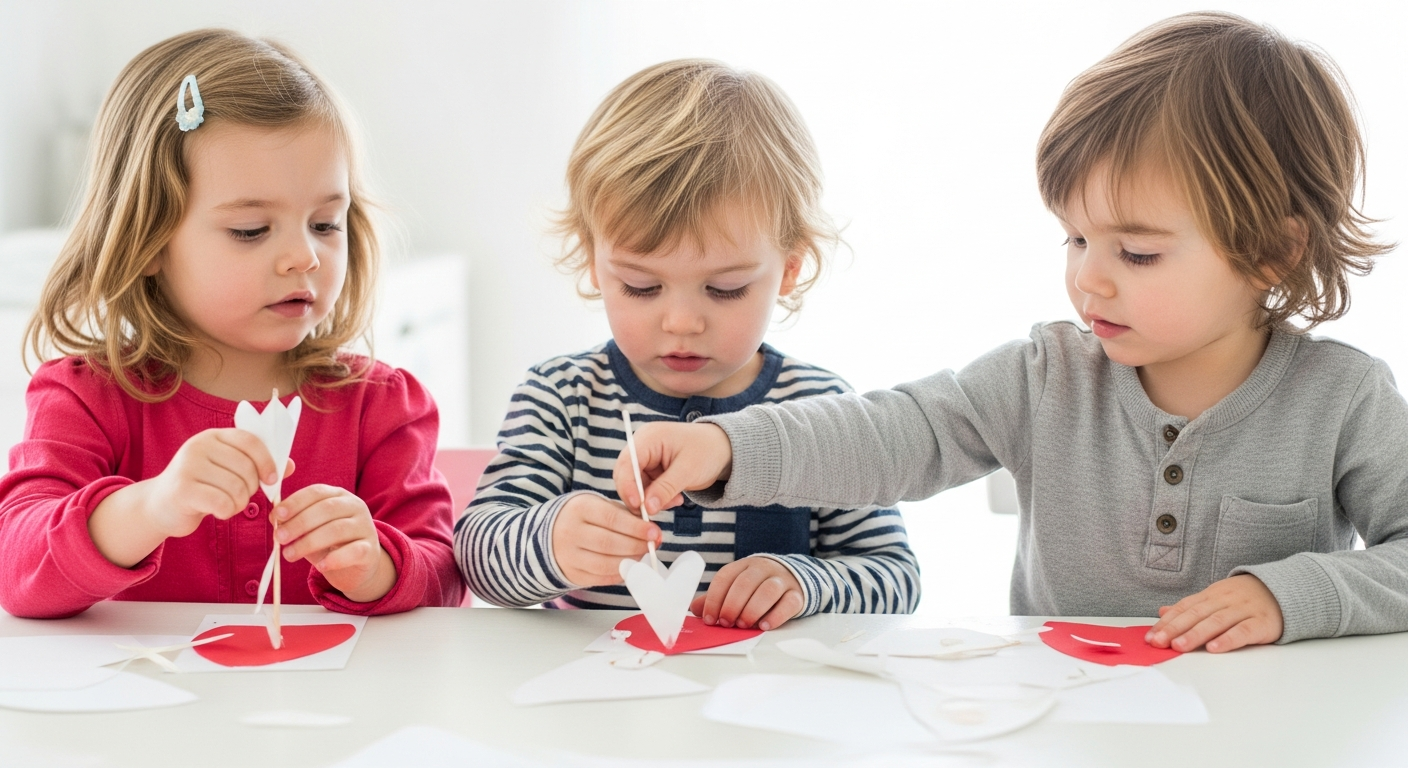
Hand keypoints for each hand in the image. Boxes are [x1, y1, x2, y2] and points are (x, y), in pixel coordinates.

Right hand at [143, 428, 287, 537]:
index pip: (250, 441)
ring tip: (228, 504)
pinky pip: (223, 502)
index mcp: (213, 436)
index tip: (272, 479)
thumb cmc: (202, 487)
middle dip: (251, 488)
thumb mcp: (228, 470)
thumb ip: (257, 465)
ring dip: (239, 503)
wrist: (159, 506)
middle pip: (246, 468)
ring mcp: (187, 466)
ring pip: (236, 487)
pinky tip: (218, 511)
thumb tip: (290, 465)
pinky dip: (227, 511)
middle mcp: (198, 446)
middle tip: (242, 496)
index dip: (267, 460)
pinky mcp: (182, 489)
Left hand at [273, 485, 394, 602]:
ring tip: (289, 555)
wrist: (357, 566)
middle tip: (279, 538)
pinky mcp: (371, 550)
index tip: (277, 515)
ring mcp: (365, 527)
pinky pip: (353, 552)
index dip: (295, 502)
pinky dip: (335, 559)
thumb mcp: (311, 529)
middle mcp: (355, 507)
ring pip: (337, 530)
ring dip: (309, 542)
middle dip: (299, 523)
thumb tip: (275, 518)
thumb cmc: (330, 544)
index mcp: (339, 496)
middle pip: (326, 509)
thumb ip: (295, 521)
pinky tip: (321, 566)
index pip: (317, 492)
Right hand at [551, 493, 659, 586]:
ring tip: (643, 556)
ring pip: (605, 564)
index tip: (654, 532)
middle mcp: (570, 532)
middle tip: (652, 545)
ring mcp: (568, 555)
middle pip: (609, 543)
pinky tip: (630, 566)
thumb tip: (651, 531)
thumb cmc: (584, 518)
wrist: (551, 534)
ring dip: (630, 562)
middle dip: (636, 546)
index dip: (636, 528)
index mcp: (579, 508)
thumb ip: (625, 515)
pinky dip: (620, 574)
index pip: (612, 519)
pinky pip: (601, 578)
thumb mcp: (598, 505)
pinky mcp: (572, 573)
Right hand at [614, 422, 732, 515]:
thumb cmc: (708, 451)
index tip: (637, 505)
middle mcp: (642, 446)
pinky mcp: (651, 471)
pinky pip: (645, 490)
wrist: (723, 449)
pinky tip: (675, 498)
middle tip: (653, 512)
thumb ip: (665, 488)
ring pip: (635, 486)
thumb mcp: (688, 470)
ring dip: (651, 500)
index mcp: (648, 438)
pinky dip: (657, 498)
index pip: (627, 463)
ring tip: (675, 500)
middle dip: (639, 496)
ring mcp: (646, 459)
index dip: (628, 485)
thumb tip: (647, 508)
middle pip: (625, 476)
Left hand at [691, 556, 803, 630]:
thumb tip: (696, 610)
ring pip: (767, 590)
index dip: (714, 598)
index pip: (725, 577)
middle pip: (745, 583)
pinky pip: (788, 603)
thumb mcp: (737, 588)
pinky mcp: (797, 594)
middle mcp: (763, 568)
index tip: (709, 618)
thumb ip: (717, 598)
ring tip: (743, 624)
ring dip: (752, 609)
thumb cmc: (759, 587)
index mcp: (744, 565)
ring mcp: (782, 580)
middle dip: (732, 605)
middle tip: (726, 623)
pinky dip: (775, 616)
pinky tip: (764, 626)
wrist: (794, 579)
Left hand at [1146, 574, 1283, 652]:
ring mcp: (1243, 610)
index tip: (1150, 636)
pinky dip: (1228, 639)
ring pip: (1216, 622)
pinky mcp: (1261, 623)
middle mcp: (1225, 600)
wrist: (1284, 591)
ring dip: (1195, 634)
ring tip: (1179, 646)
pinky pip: (1243, 631)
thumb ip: (1190, 607)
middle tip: (1158, 642)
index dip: (1167, 622)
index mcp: (1211, 595)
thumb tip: (1162, 612)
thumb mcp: (1215, 598)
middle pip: (1196, 614)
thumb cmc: (1243, 599)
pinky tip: (1214, 648)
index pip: (1184, 607)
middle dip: (1175, 629)